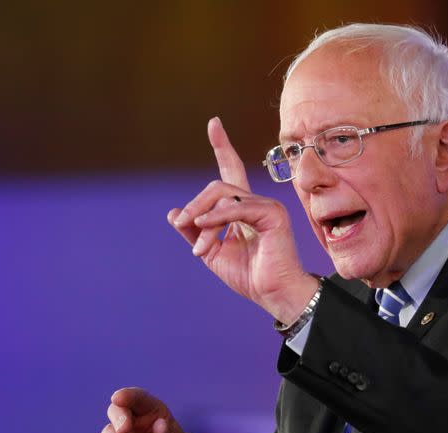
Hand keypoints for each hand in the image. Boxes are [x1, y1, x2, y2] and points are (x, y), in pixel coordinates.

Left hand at [167, 117, 317, 324]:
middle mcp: (256, 202)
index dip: (223, 146)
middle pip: (218, 185)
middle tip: (182, 224)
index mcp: (244, 208)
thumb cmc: (249, 275)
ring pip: (223, 196)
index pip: (232, 170)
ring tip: (199, 249)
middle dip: (195, 204)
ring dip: (204, 220)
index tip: (214, 123)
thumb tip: (173, 214)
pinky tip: (205, 228)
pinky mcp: (273, 213)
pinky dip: (217, 218)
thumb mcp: (211, 252)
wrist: (272, 294)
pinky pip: (236, 207)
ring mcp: (267, 205)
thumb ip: (195, 232)